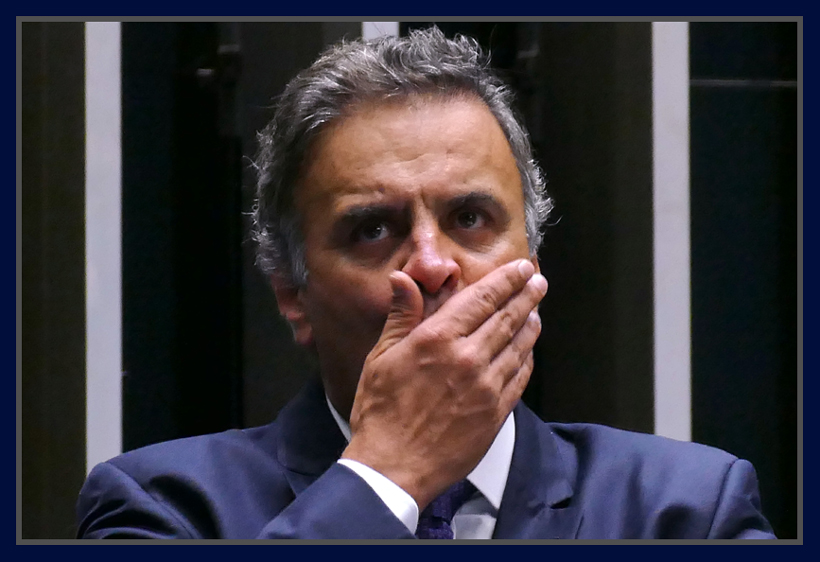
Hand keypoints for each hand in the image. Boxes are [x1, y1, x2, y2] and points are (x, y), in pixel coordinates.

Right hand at [341, 259, 547, 509]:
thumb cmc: (381, 412)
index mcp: (437, 339)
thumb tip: (403, 279)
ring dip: (530, 323)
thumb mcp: (381, 357)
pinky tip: (528, 349)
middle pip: (506, 318)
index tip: (520, 268)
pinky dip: (527, 358)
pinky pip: (519, 377)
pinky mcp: (495, 413)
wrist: (393, 467)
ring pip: (518, 346)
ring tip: (536, 310)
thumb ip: (401, 316)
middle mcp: (467, 358)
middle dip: (526, 295)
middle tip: (538, 281)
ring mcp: (485, 387)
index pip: (482, 299)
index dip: (505, 280)